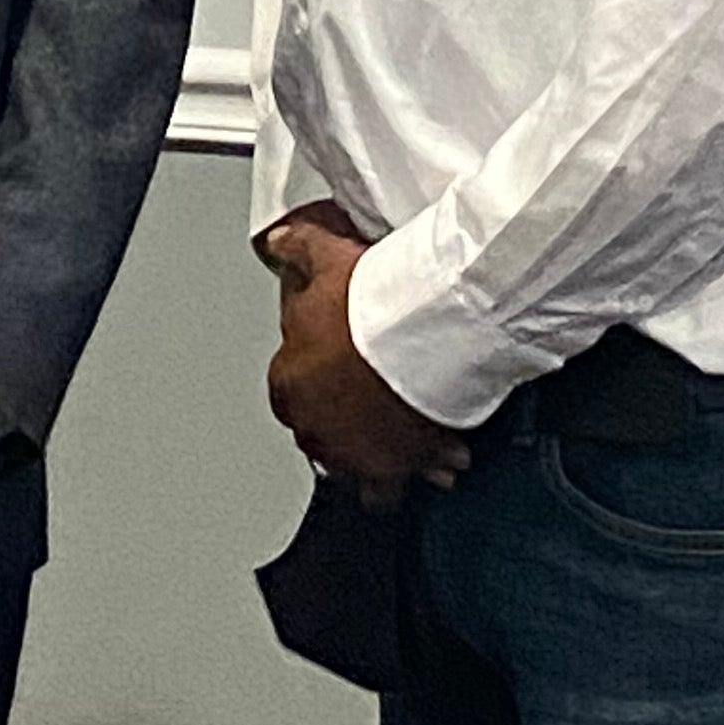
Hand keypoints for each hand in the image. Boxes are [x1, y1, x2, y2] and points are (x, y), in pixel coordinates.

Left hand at [262, 215, 470, 507]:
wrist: (421, 332)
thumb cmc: (370, 303)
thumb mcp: (328, 259)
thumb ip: (299, 249)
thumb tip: (279, 240)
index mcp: (289, 381)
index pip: (289, 389)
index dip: (316, 380)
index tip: (340, 370)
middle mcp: (314, 426)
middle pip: (320, 436)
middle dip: (344, 423)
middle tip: (373, 405)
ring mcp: (353, 453)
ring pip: (358, 471)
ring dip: (379, 459)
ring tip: (406, 443)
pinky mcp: (395, 469)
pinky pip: (403, 484)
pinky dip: (423, 470)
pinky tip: (444, 460)